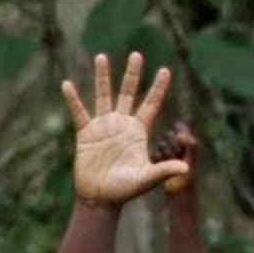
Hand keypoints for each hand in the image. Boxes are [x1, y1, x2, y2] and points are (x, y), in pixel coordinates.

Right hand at [61, 51, 190, 207]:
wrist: (100, 198)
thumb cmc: (124, 190)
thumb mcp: (146, 179)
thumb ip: (164, 170)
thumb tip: (186, 169)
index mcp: (138, 132)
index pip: (150, 104)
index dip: (158, 88)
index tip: (165, 70)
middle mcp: (121, 124)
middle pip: (128, 93)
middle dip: (132, 74)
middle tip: (137, 55)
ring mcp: (103, 127)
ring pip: (103, 96)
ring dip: (102, 77)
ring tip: (101, 57)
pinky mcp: (86, 134)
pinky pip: (79, 113)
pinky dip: (73, 100)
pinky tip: (67, 85)